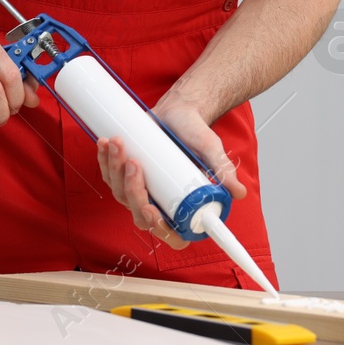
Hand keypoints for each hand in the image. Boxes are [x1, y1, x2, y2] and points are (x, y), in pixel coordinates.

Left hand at [95, 95, 245, 248]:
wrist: (179, 111)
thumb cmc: (194, 133)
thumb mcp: (210, 150)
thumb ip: (223, 171)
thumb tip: (239, 192)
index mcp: (181, 207)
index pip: (170, 234)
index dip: (158, 228)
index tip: (151, 209)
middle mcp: (159, 203)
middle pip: (138, 213)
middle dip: (131, 190)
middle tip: (135, 164)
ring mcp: (139, 190)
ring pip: (120, 193)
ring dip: (115, 170)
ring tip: (120, 144)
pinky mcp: (123, 174)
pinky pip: (109, 175)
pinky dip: (104, 160)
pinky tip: (106, 144)